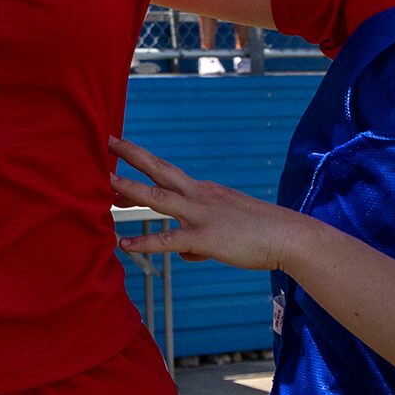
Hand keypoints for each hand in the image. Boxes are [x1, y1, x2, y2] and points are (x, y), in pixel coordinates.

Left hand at [110, 136, 314, 274]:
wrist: (289, 238)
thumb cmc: (260, 234)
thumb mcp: (225, 229)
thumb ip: (199, 240)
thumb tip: (185, 253)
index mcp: (203, 191)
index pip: (166, 173)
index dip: (141, 161)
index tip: (118, 150)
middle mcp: (199, 195)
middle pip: (158, 170)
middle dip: (131, 155)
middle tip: (105, 141)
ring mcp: (201, 214)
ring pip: (158, 197)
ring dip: (130, 190)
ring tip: (105, 184)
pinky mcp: (205, 237)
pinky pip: (168, 239)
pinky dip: (144, 241)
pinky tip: (123, 244)